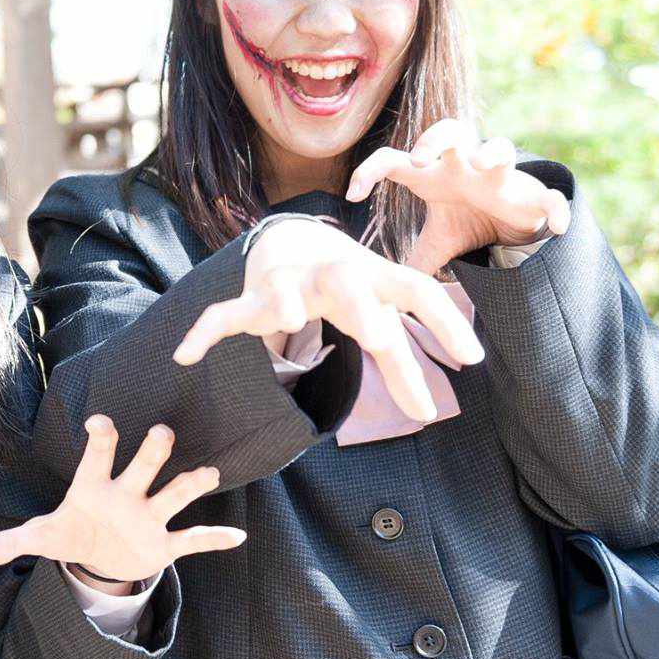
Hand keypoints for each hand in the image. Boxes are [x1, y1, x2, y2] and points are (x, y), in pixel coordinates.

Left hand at [0, 416, 244, 582]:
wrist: (100, 557)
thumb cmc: (71, 533)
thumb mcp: (41, 536)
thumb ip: (10, 542)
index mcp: (94, 486)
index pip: (98, 454)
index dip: (99, 438)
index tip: (99, 422)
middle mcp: (127, 493)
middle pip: (144, 465)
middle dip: (151, 451)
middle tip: (161, 434)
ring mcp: (149, 516)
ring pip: (174, 494)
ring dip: (191, 485)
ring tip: (210, 473)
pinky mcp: (164, 544)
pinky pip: (192, 539)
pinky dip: (213, 539)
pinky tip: (237, 537)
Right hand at [173, 216, 482, 422]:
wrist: (293, 241)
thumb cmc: (348, 289)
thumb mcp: (379, 316)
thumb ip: (401, 367)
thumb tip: (427, 417)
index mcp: (373, 277)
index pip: (417, 291)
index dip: (444, 322)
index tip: (474, 360)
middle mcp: (331, 273)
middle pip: (349, 282)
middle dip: (360, 307)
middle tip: (380, 337)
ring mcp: (288, 282)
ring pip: (284, 289)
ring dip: (283, 302)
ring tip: (286, 319)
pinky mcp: (251, 298)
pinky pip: (224, 314)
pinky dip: (204, 333)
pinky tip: (185, 356)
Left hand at [344, 118, 569, 275]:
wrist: (511, 226)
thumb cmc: (467, 220)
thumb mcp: (436, 242)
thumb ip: (411, 257)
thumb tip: (377, 287)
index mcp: (434, 175)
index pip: (394, 158)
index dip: (369, 170)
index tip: (352, 193)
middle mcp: (467, 167)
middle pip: (451, 129)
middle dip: (436, 137)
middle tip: (421, 159)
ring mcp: (502, 178)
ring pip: (502, 148)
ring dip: (494, 153)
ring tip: (483, 166)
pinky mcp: (534, 197)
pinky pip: (550, 197)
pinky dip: (555, 210)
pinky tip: (558, 228)